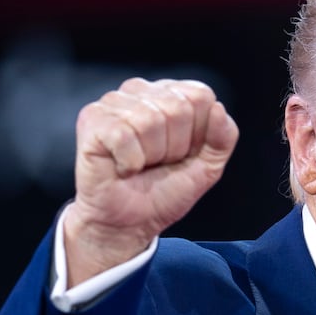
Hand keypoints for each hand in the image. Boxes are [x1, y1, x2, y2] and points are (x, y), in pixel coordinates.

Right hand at [64, 78, 238, 285]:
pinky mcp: (92, 120)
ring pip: (150, 121)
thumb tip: (218, 108)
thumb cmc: (163, 192)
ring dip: (150, 156)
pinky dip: (128, 162)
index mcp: (170, 94)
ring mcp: (113, 102)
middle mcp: (140, 90)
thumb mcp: (207, 166)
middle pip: (178, 107)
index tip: (181, 154)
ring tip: (139, 165)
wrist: (130, 223)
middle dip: (174, 147)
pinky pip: (124, 135)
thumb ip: (223, 137)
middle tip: (157, 163)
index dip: (197, 134)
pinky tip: (121, 167)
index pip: (200, 96)